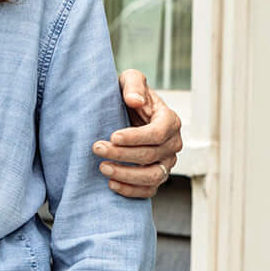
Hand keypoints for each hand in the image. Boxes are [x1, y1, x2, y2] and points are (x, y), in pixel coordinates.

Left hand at [97, 71, 182, 198]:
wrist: (125, 111)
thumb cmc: (129, 95)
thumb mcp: (130, 80)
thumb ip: (134, 84)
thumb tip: (135, 100)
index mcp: (170, 120)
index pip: (157, 133)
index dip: (135, 137)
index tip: (113, 136)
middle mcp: (173, 143)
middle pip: (151, 155)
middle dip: (122, 154)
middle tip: (97, 148)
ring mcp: (166, 162)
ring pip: (152, 176)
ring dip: (126, 174)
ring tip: (103, 167)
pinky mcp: (157, 176)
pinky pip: (149, 190)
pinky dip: (131, 190)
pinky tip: (111, 183)